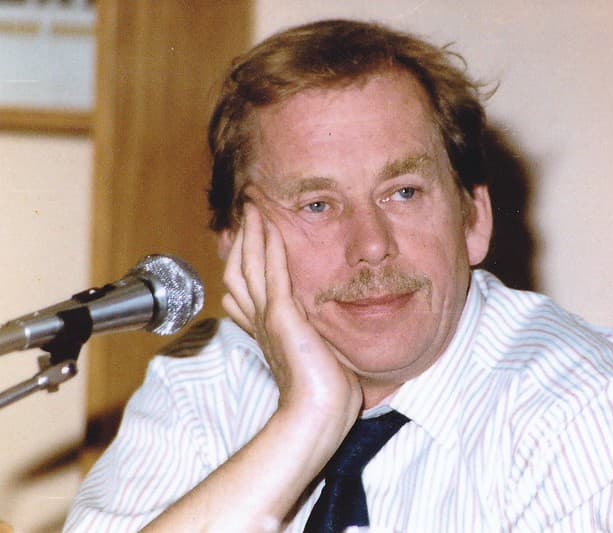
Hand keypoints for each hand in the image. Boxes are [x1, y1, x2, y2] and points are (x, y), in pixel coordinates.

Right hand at [222, 202, 361, 428]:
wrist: (318, 412)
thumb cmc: (323, 392)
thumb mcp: (314, 354)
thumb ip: (310, 336)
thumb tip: (316, 328)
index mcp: (266, 330)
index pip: (244, 287)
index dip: (242, 260)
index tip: (246, 238)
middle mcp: (260, 321)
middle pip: (239, 271)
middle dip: (241, 240)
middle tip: (245, 213)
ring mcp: (268, 318)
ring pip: (250, 267)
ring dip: (252, 235)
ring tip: (253, 209)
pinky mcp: (282, 317)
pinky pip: (273, 273)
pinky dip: (271, 247)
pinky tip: (272, 227)